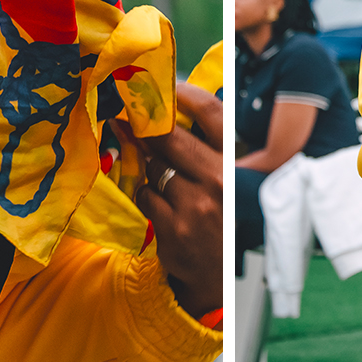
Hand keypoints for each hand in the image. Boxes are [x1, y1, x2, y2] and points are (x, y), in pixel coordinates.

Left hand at [116, 91, 222, 319]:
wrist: (218, 274)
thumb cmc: (220, 217)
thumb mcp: (223, 178)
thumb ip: (202, 146)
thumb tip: (163, 110)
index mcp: (233, 163)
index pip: (212, 113)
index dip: (184, 93)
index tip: (162, 87)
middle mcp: (219, 181)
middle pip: (170, 136)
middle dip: (145, 126)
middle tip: (127, 116)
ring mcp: (195, 206)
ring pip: (152, 167)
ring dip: (149, 168)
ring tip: (160, 178)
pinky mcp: (173, 228)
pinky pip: (144, 195)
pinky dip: (146, 196)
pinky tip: (159, 204)